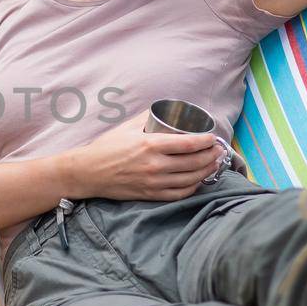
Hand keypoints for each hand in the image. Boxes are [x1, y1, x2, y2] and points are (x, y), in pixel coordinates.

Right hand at [66, 109, 225, 201]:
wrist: (88, 172)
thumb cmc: (106, 147)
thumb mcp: (127, 127)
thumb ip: (147, 118)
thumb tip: (166, 110)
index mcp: (149, 145)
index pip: (187, 144)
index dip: (205, 141)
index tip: (212, 137)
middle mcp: (154, 165)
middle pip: (193, 162)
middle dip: (211, 155)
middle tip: (218, 149)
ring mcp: (153, 182)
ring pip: (190, 179)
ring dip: (206, 171)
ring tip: (214, 163)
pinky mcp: (150, 195)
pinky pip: (179, 194)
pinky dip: (193, 187)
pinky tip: (198, 180)